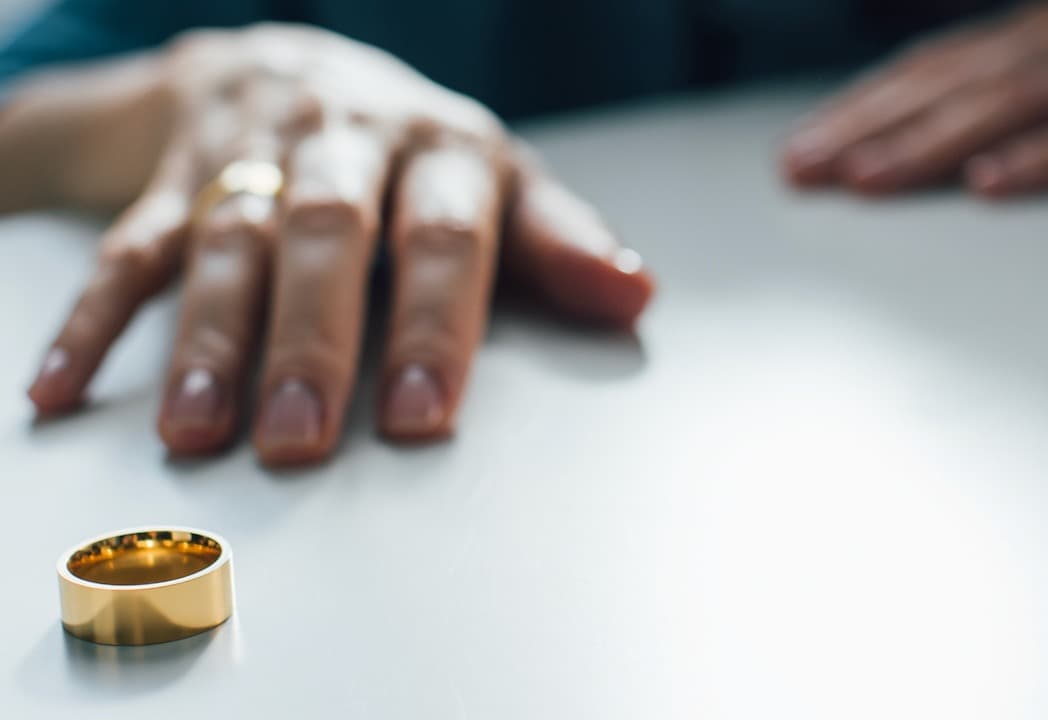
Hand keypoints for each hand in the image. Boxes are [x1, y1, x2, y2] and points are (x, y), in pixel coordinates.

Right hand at [24, 25, 653, 465]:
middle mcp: (345, 143)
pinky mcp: (175, 175)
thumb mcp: (498, 181)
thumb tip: (634, 296)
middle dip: (311, 340)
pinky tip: (65, 389)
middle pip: (325, 236)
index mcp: (440, 150)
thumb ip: (559, 242)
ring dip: (207, 339)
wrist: (293, 67)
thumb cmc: (414, 153)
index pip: (442, 237)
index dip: (434, 327)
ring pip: (226, 240)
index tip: (422, 419)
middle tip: (299, 438)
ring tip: (196, 432)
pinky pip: (128, 244)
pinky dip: (96, 317)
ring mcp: (253, 154)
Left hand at [781, 0, 1047, 196]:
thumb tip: (914, 129)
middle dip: (865, 128)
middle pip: (948, 84)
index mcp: (1039, 29)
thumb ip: (999, 85)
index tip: (797, 151)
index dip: (858, 109)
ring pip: (1007, 106)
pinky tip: (990, 186)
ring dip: (927, 144)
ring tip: (863, 179)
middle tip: (800, 170)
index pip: (928, 69)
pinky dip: (1044, 159)